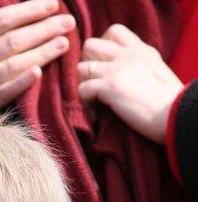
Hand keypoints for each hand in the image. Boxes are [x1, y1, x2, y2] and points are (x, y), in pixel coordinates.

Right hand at [0, 0, 75, 112]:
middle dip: (43, 28)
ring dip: (42, 52)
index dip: (28, 10)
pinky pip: (4, 92)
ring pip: (13, 64)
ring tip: (65, 43)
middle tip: (68, 21)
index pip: (2, 20)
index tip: (52, 4)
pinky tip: (39, 73)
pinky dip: (21, 82)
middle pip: (12, 40)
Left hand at [77, 24, 182, 143]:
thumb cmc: (170, 103)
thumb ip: (140, 67)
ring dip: (82, 84)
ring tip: (92, 99)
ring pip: (81, 67)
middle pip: (90, 44)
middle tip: (91, 81)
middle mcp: (128, 55)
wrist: (175, 115)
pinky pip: (83, 89)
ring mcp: (117, 69)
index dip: (102, 46)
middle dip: (85, 63)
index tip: (104, 65)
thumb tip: (126, 77)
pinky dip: (85, 103)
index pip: (114, 31)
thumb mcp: (157, 74)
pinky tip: (95, 112)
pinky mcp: (110, 87)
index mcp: (141, 50)